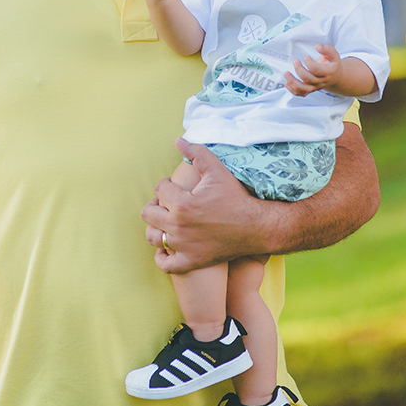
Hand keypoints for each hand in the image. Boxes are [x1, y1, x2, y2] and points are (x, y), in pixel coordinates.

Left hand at [141, 139, 264, 273]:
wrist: (257, 227)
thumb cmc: (236, 197)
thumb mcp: (217, 170)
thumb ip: (196, 153)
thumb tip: (178, 140)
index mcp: (182, 204)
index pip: (159, 189)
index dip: (167, 184)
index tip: (178, 187)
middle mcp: (178, 227)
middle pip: (148, 213)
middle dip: (156, 204)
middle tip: (170, 203)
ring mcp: (183, 246)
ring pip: (152, 237)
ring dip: (156, 228)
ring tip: (168, 221)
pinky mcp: (191, 261)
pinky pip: (165, 264)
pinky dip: (163, 257)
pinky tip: (169, 247)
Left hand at [285, 44, 340, 95]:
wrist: (336, 77)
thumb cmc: (332, 64)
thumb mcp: (334, 55)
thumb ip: (327, 49)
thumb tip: (317, 46)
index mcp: (328, 72)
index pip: (317, 70)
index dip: (310, 63)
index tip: (306, 57)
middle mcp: (321, 81)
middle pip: (309, 79)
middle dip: (299, 70)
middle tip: (295, 61)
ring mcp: (315, 86)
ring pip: (304, 89)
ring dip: (293, 82)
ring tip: (286, 73)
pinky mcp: (310, 89)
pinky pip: (301, 93)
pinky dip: (292, 90)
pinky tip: (286, 83)